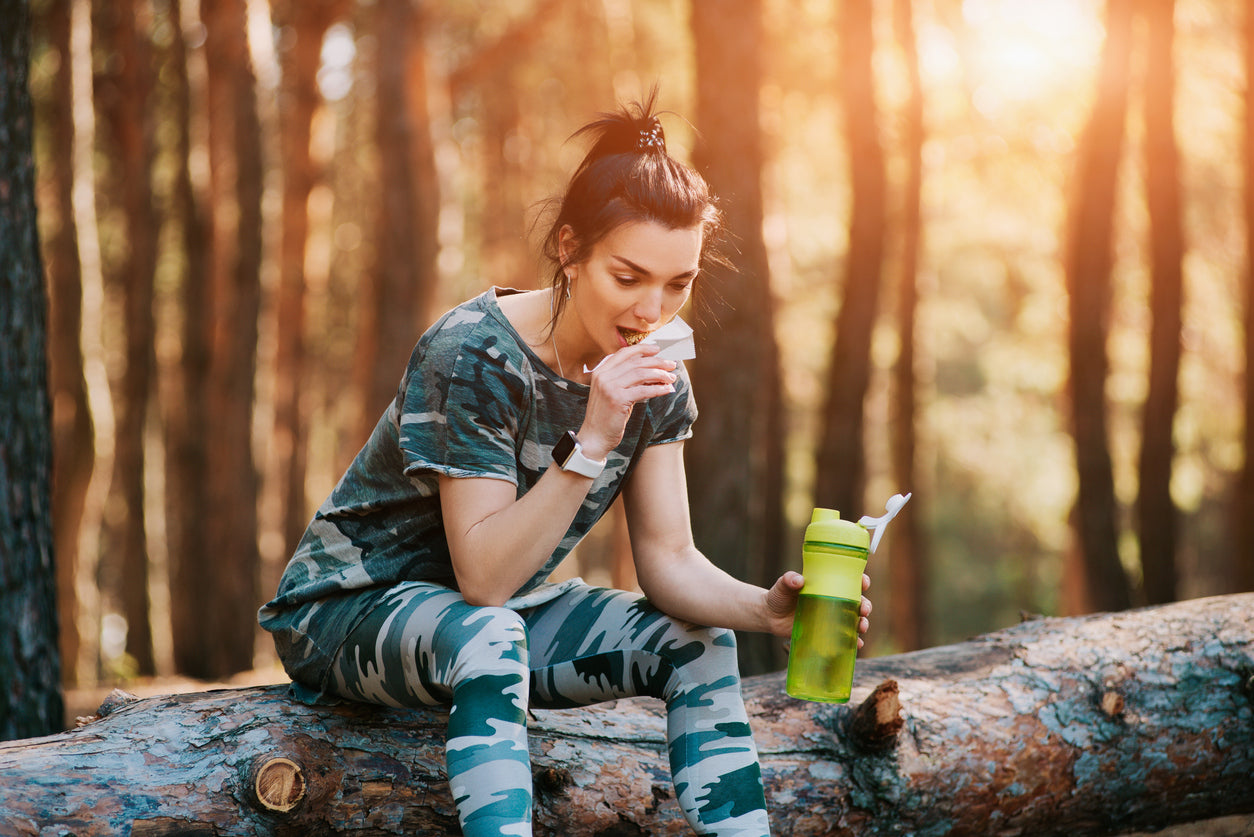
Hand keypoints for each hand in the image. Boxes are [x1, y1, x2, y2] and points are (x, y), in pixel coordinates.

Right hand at [578, 344, 677, 458]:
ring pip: (640, 374)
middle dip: (656, 362)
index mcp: (601, 372)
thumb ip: (628, 381)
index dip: (642, 349)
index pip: (623, 353)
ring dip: (659, 374)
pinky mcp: (617, 400)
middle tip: (671, 365)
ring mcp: (609, 387)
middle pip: (635, 362)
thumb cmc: (606, 416)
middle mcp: (603, 376)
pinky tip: (666, 390)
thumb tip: (652, 371)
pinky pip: (642, 390)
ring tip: (671, 377)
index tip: (657, 349)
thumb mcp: (614, 393)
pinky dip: (657, 388)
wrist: (594, 436)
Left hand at [766, 572, 872, 646]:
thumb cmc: (779, 596)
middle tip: (864, 610)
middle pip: (858, 602)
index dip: (861, 581)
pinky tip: (857, 644)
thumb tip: (797, 580)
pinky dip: (854, 641)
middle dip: (866, 605)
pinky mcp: (827, 632)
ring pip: (855, 620)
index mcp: (827, 585)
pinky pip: (845, 637)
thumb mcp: (783, 585)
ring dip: (863, 623)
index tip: (864, 583)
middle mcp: (834, 600)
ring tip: (862, 627)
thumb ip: (788, 580)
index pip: (850, 580)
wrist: (770, 616)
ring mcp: (831, 617)